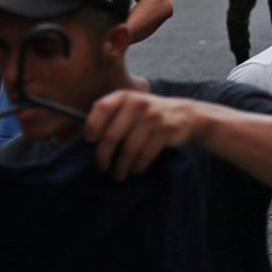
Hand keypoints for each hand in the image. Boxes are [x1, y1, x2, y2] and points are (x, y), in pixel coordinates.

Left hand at [83, 89, 205, 178]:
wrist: (183, 113)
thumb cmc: (147, 115)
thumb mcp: (129, 107)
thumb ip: (112, 116)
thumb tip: (88, 140)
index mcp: (124, 96)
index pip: (102, 107)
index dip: (93, 125)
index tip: (89, 141)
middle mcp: (137, 103)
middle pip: (112, 135)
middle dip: (103, 155)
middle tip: (101, 167)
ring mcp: (153, 116)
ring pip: (129, 148)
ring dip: (121, 166)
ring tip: (118, 175)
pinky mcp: (166, 129)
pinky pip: (146, 153)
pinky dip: (138, 166)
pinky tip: (134, 170)